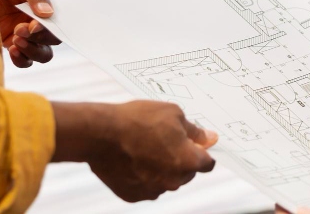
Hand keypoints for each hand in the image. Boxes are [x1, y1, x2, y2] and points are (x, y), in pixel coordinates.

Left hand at [0, 0, 60, 67]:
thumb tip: (47, 13)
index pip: (61, 17)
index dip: (53, 25)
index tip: (35, 25)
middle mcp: (39, 17)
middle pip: (54, 38)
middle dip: (41, 38)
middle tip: (21, 30)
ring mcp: (25, 30)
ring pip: (42, 52)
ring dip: (33, 50)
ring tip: (16, 40)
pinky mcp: (9, 40)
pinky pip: (24, 58)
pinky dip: (22, 59)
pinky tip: (12, 49)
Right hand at [52, 100, 217, 202]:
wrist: (101, 134)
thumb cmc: (137, 121)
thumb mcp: (173, 114)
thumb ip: (194, 131)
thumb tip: (209, 138)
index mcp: (187, 161)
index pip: (207, 164)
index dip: (203, 152)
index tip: (195, 145)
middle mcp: (172, 181)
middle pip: (186, 173)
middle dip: (182, 159)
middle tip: (166, 140)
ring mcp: (152, 190)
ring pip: (167, 181)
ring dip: (163, 169)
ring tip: (147, 148)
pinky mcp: (133, 195)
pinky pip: (147, 186)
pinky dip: (145, 176)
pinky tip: (135, 159)